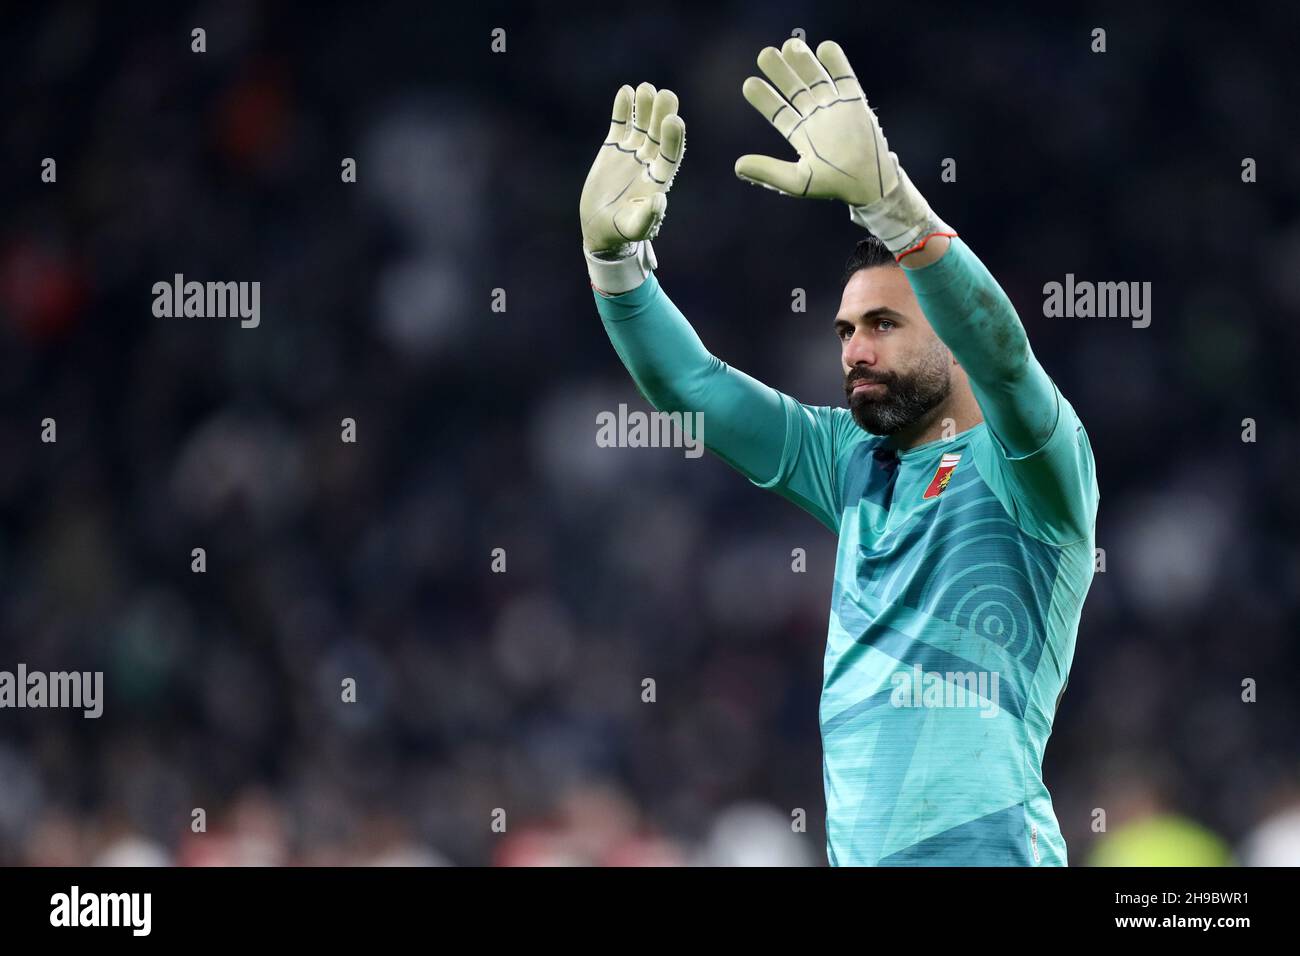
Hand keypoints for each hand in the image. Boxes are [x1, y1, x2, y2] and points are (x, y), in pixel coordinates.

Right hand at [580, 83, 684, 255]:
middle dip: (662, 115)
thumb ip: (648, 217)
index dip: (673, 137)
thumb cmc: (621, 231)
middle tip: (666, 95)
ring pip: (641, 124)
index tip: (674, 120)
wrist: (600, 227)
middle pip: (659, 134)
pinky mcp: (613, 147)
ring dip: (644, 106)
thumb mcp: (635, 228)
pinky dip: (622, 109)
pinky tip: (625, 92)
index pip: (671, 154)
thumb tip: (660, 199)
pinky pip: (620, 124)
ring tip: (644, 88)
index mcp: (659, 179)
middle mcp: (649, 161)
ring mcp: (632, 152)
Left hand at [734, 38, 895, 206]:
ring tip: (790, 45)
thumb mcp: (797, 182)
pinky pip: (845, 77)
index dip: (764, 98)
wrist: (869, 183)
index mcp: (799, 134)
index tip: (749, 84)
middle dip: (780, 72)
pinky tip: (824, 48)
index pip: (778, 111)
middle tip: (765, 54)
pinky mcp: (855, 101)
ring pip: (816, 78)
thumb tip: (737, 166)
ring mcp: (834, 107)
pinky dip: (837, 62)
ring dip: (804, 61)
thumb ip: (768, 172)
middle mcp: (814, 117)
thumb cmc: (834, 184)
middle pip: (794, 89)